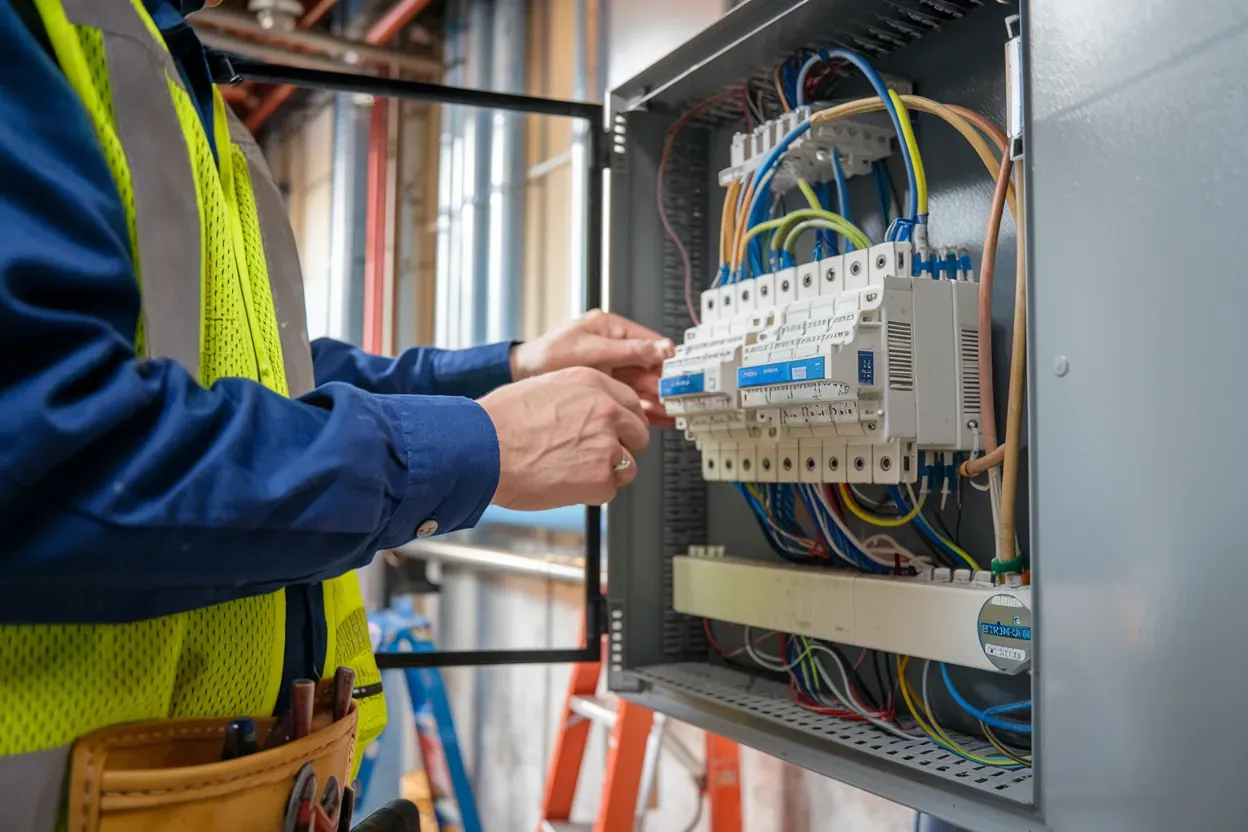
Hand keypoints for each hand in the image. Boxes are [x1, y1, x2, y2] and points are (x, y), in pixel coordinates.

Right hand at [479, 367, 649, 509]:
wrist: (483, 448)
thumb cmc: (499, 421)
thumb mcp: (543, 387)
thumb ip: (574, 397)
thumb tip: (583, 410)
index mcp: (592, 383)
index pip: (631, 403)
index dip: (623, 422)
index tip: (616, 432)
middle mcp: (605, 410)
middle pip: (639, 434)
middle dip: (622, 447)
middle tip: (594, 456)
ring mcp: (607, 444)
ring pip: (629, 466)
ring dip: (607, 473)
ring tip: (572, 472)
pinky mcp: (601, 478)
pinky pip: (610, 490)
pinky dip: (591, 493)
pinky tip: (565, 485)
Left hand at [509, 310, 675, 426]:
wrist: (522, 375)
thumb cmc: (547, 355)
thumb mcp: (589, 350)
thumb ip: (626, 351)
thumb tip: (660, 349)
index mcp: (612, 328)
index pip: (650, 342)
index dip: (666, 358)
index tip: (680, 373)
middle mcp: (614, 347)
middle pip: (649, 366)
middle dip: (663, 383)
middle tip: (676, 398)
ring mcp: (611, 368)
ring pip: (642, 384)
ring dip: (657, 398)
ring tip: (670, 411)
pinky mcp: (606, 387)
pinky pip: (631, 396)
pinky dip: (644, 407)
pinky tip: (656, 417)